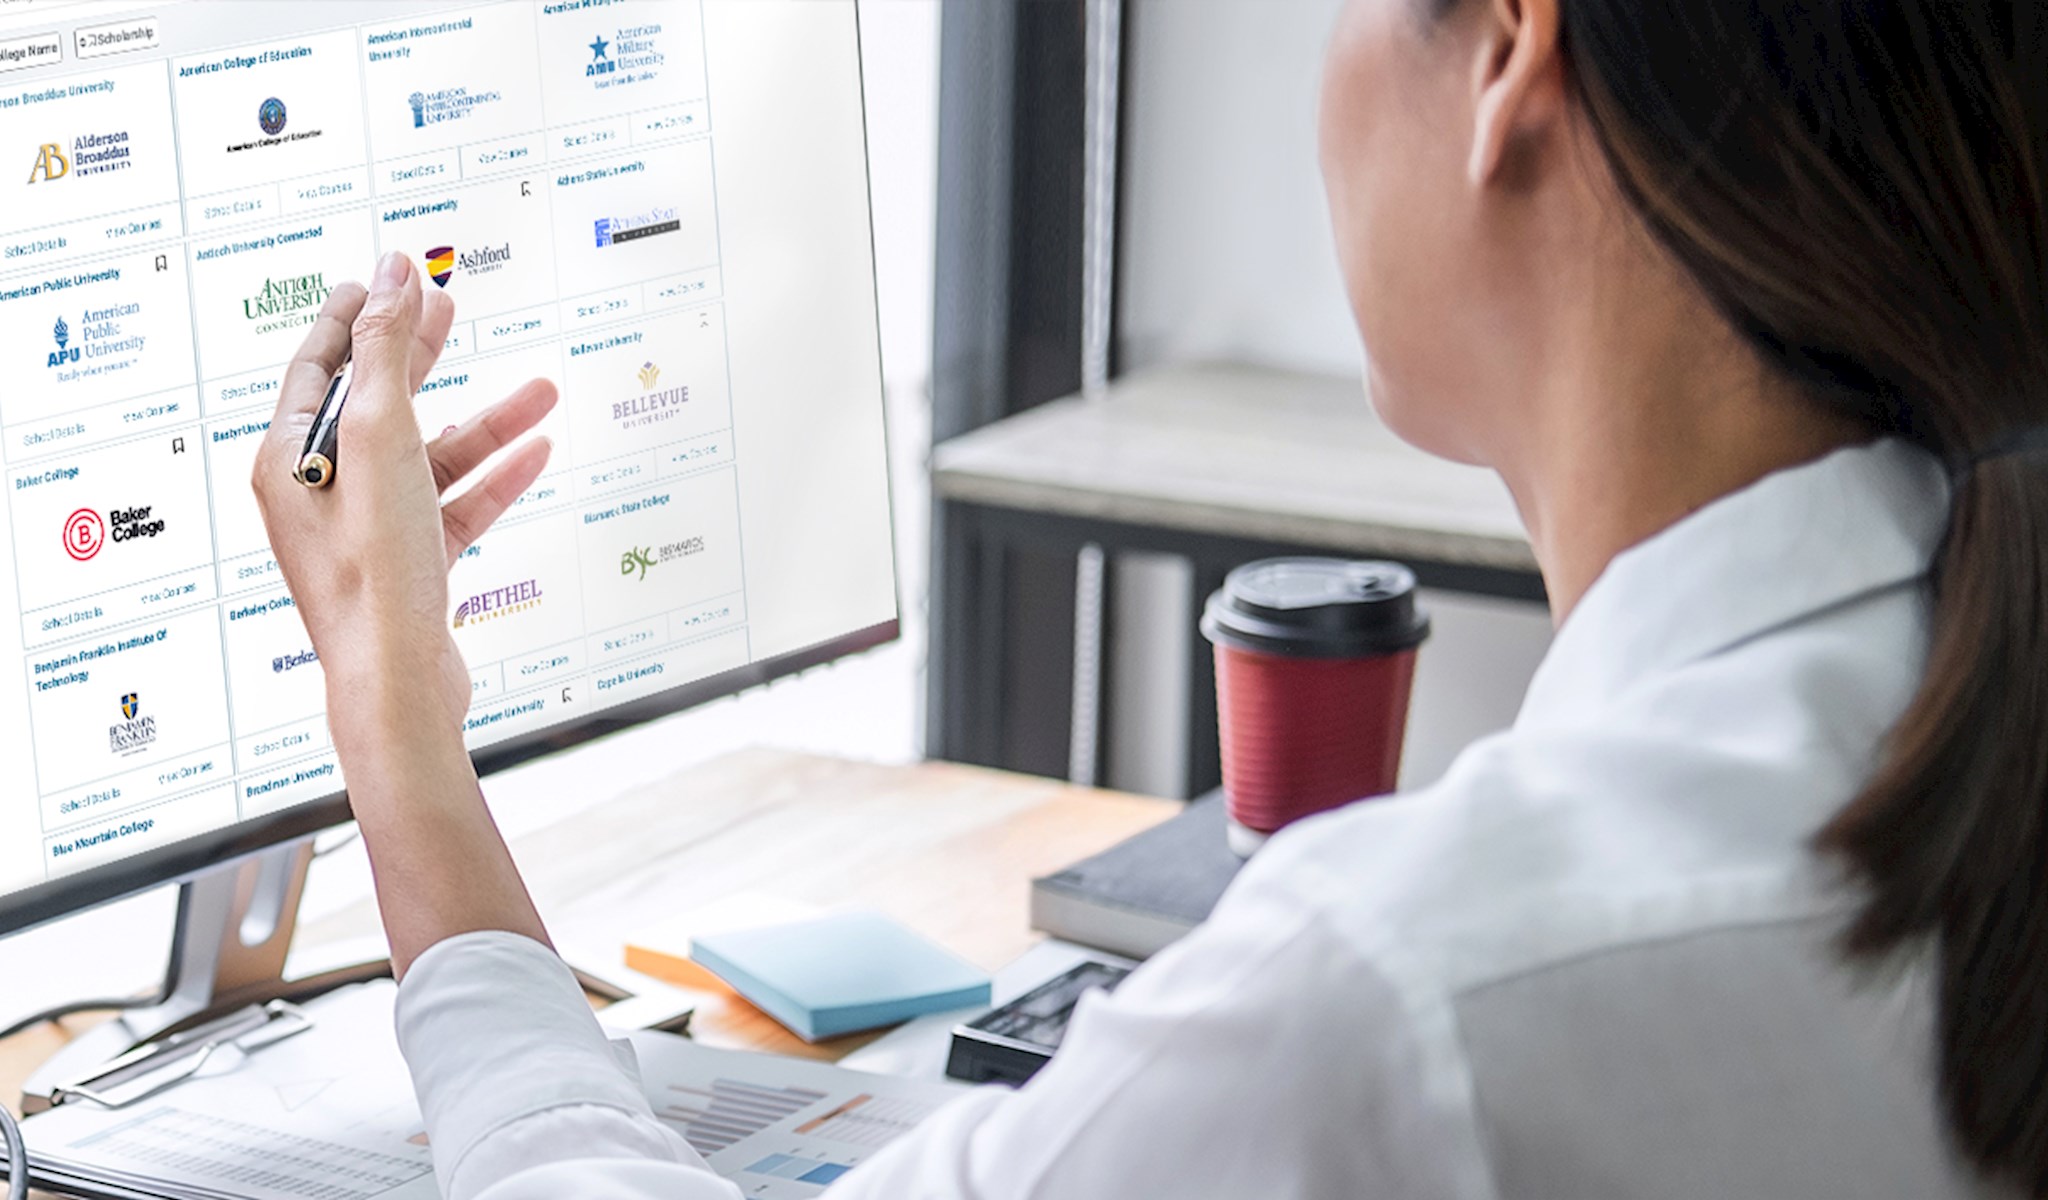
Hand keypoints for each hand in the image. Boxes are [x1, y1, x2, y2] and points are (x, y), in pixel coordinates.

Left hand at [254, 252, 557, 752]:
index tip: (382, 279)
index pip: (320, 366)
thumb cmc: (373, 576)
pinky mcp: (412, 564)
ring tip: (540, 391)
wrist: (398, 684)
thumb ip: (390, 352)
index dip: (354, 317)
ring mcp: (370, 530)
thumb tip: (395, 276)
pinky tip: (535, 453)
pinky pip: (457, 503)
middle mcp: (323, 493)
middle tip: (448, 309)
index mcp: (292, 460)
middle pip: (376, 403)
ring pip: (432, 455)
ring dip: (487, 422)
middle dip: (421, 356)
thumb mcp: (380, 440)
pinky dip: (496, 476)